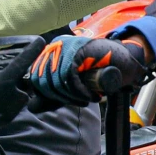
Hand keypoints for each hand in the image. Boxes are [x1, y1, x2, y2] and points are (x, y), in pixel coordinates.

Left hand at [25, 32, 152, 106]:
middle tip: (79, 101)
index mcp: (49, 53)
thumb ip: (53, 95)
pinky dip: (79, 92)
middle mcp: (54, 47)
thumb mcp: (70, 87)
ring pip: (56, 80)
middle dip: (60, 97)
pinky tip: (91, 95)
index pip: (34, 78)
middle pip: (42, 80)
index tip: (65, 100)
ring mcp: (66, 47)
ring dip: (72, 96)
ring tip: (87, 98)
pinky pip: (69, 77)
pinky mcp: (78, 51)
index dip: (48, 95)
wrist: (124, 63)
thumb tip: (32, 107)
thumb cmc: (97, 75)